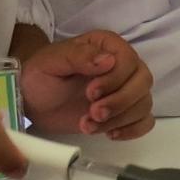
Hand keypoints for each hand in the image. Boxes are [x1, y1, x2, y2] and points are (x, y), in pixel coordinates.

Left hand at [20, 30, 153, 140]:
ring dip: (119, 119)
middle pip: (143, 82)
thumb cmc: (41, 77)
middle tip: (93, 113)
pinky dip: (132, 129)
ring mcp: (127, 90)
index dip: (115, 79)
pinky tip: (110, 133)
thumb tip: (107, 60)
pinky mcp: (125, 112)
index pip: (129, 60)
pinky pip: (145, 121)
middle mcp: (124, 66)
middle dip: (120, 102)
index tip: (90, 93)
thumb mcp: (51, 62)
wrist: (34, 102)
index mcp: (108, 46)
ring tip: (88, 125)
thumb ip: (78, 56)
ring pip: (144, 103)